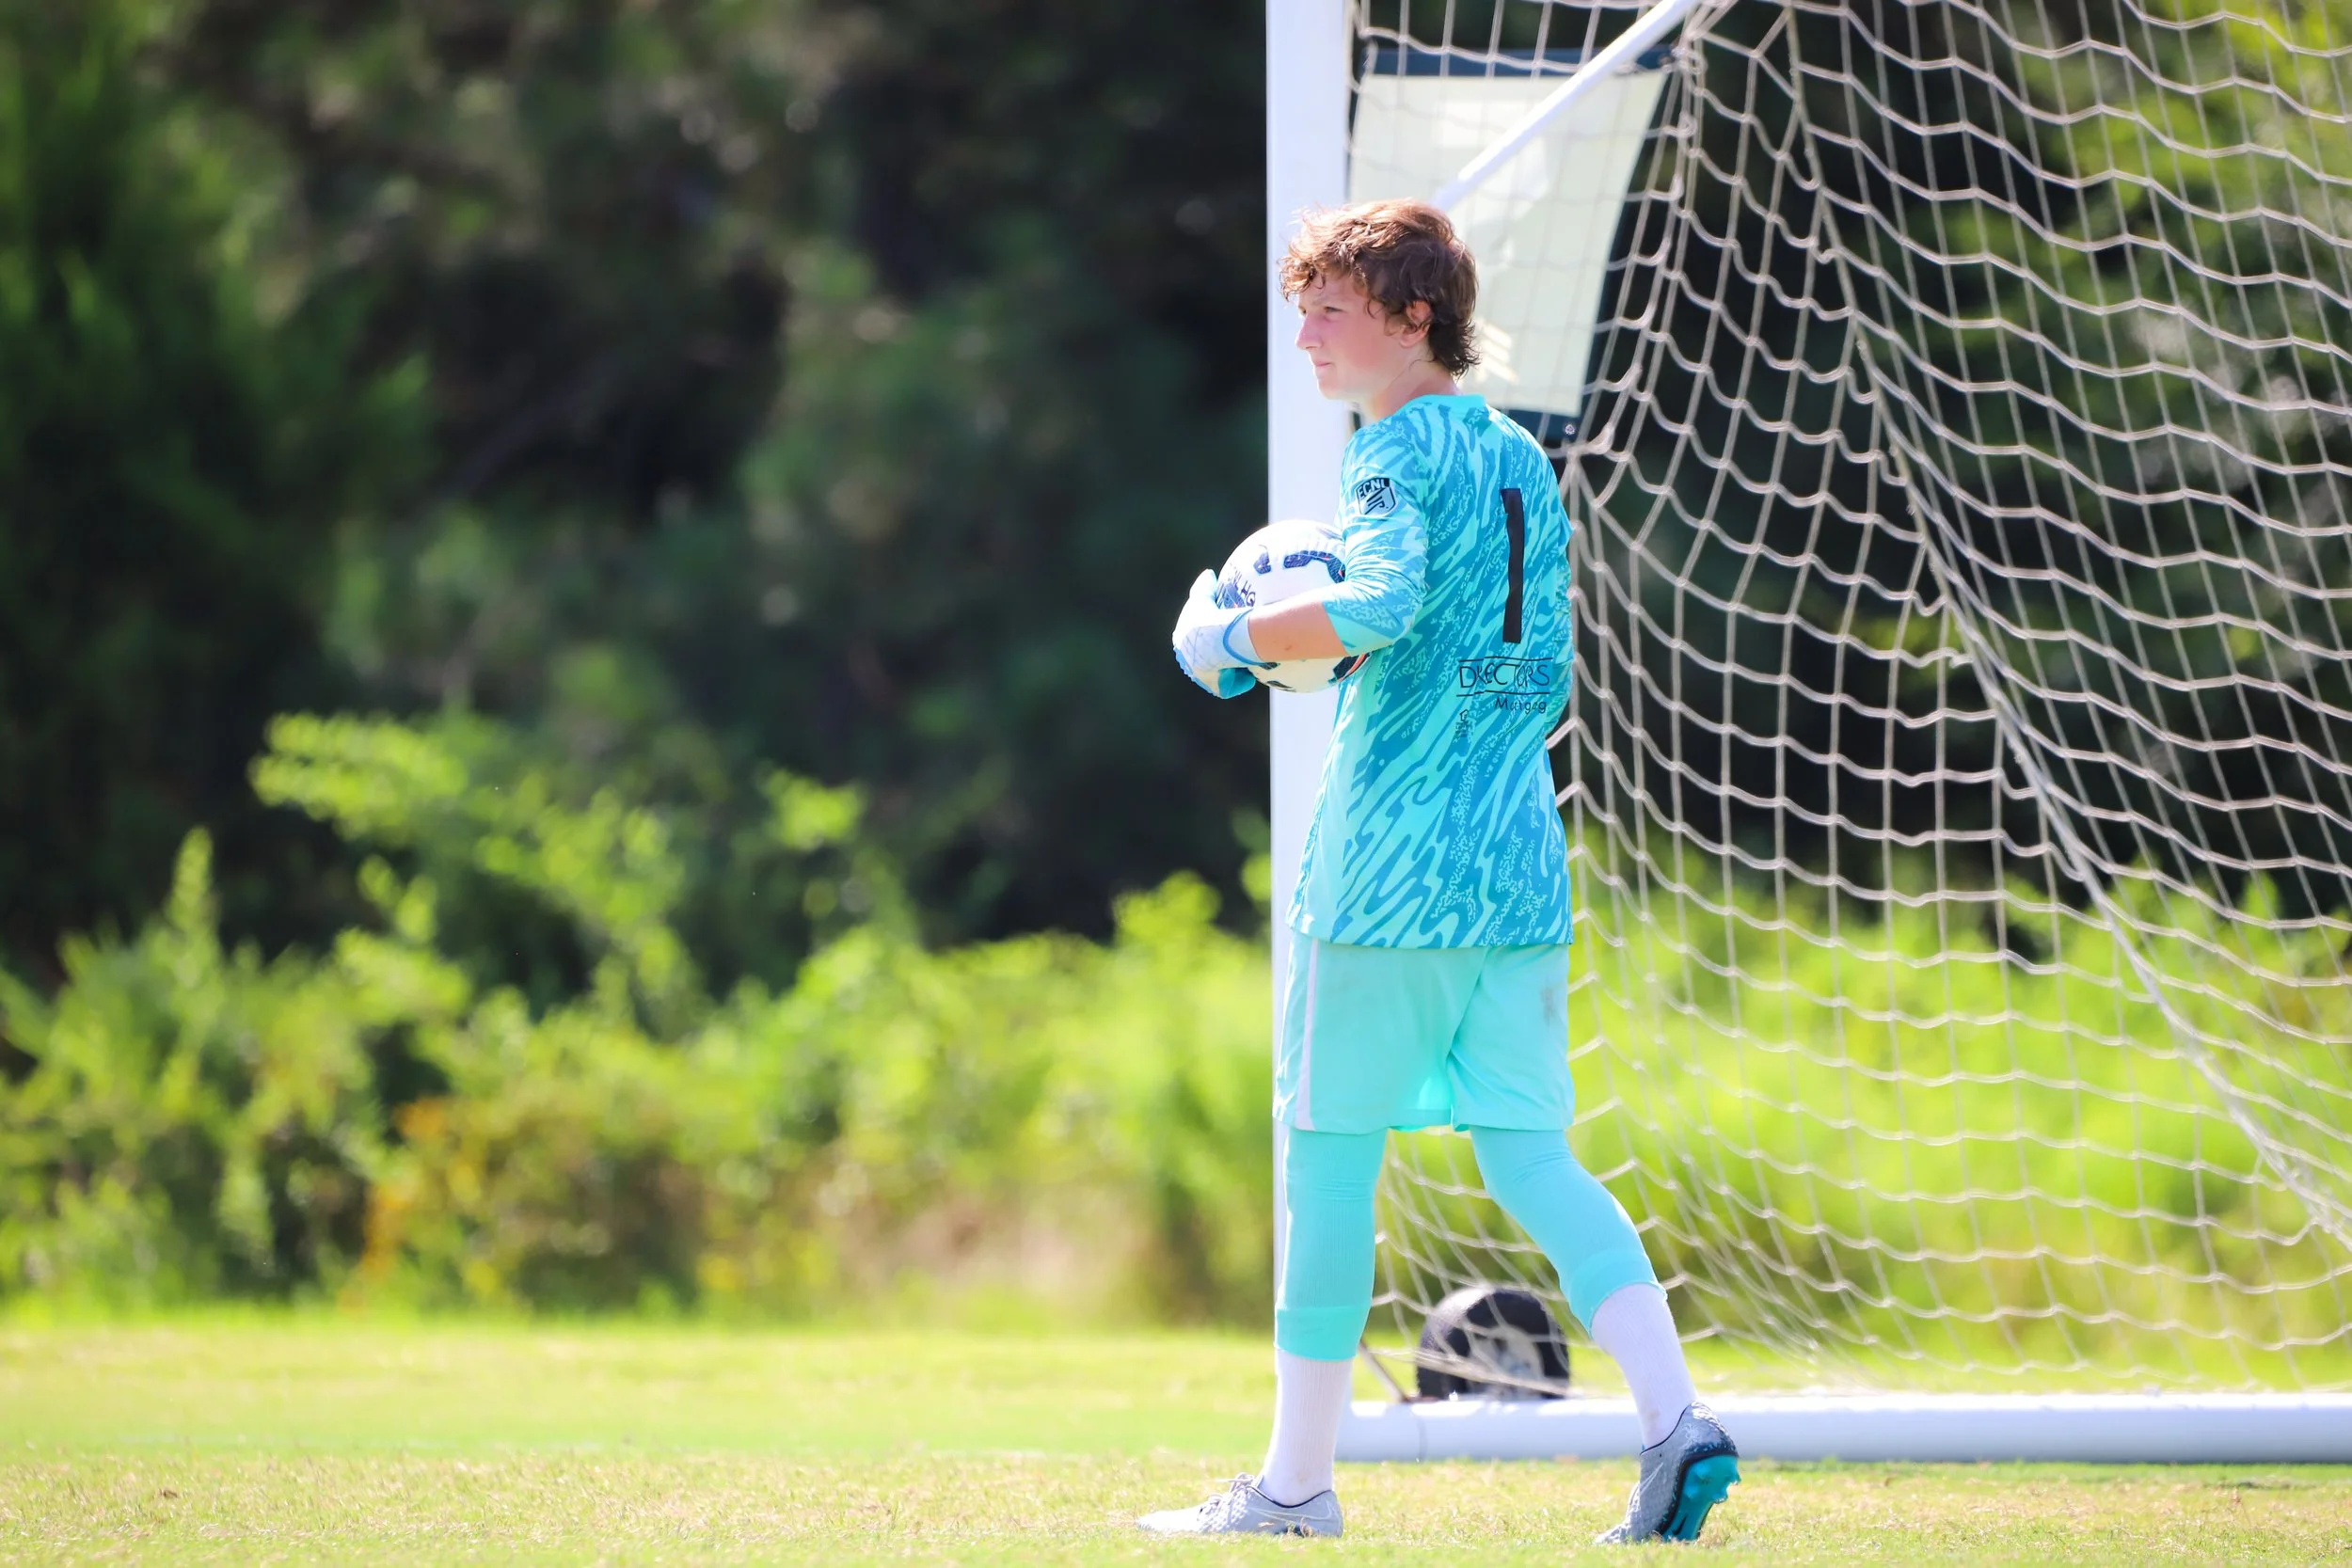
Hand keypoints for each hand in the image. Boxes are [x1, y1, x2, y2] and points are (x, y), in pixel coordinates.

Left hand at [1171, 570, 1262, 696]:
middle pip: (1208, 659)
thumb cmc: (1209, 617)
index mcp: (1182, 642)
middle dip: (1220, 655)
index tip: (1224, 630)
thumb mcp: (1204, 596)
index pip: (1194, 639)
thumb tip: (1209, 574)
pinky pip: (1231, 685)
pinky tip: (1249, 672)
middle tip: (1238, 647)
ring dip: (1233, 667)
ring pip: (1221, 672)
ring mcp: (1202, 676)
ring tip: (1246, 659)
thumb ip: (1204, 585)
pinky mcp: (1216, 686)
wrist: (1215, 640)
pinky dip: (1241, 679)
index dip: (1209, 635)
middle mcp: (1188, 662)